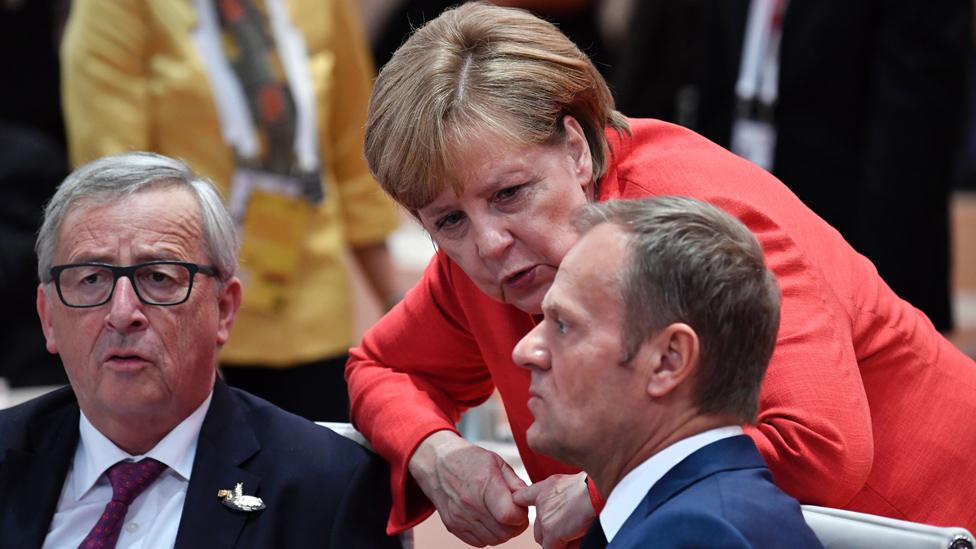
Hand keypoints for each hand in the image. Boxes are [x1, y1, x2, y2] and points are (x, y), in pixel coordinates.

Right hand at [409, 431, 529, 545]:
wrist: (436, 463)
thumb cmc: (469, 460)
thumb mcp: (496, 461)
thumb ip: (514, 482)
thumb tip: (527, 499)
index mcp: (483, 484)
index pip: (509, 515)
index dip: (521, 515)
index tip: (520, 507)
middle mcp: (470, 504)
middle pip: (504, 532)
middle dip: (515, 525)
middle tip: (514, 512)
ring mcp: (460, 518)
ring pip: (494, 540)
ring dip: (503, 531)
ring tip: (501, 515)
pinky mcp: (453, 526)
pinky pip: (479, 542)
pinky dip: (488, 535)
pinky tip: (488, 519)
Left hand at [513, 472, 594, 548]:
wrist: (597, 492)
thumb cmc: (593, 488)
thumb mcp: (573, 483)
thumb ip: (562, 495)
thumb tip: (566, 514)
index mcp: (546, 487)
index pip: (523, 496)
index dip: (520, 502)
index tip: (517, 504)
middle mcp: (542, 501)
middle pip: (538, 527)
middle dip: (552, 532)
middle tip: (572, 528)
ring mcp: (545, 518)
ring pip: (544, 539)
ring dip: (559, 541)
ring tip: (578, 531)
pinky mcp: (552, 533)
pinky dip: (565, 547)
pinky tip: (577, 538)